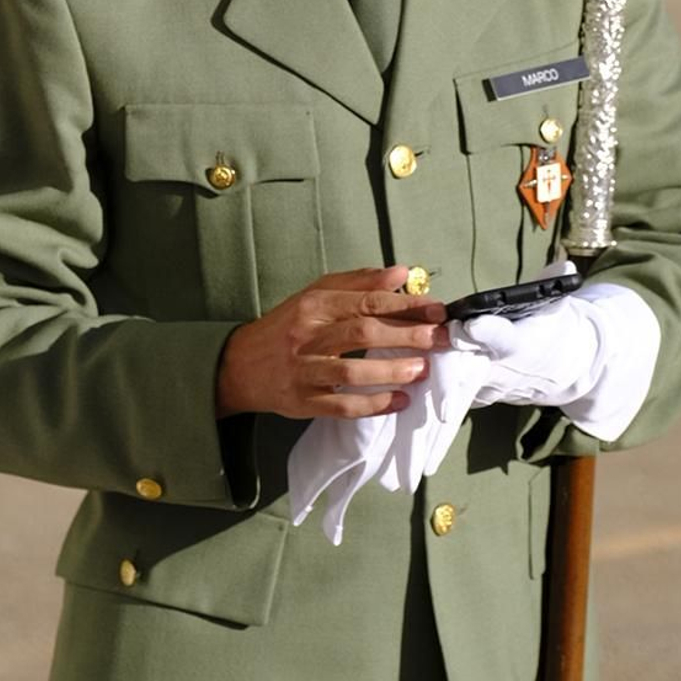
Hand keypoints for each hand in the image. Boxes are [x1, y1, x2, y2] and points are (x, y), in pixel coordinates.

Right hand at [217, 267, 446, 422]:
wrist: (241, 365)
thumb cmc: (287, 326)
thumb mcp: (316, 295)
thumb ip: (360, 283)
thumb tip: (402, 274)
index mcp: (314, 304)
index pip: (367, 301)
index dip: (406, 305)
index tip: (437, 310)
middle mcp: (307, 335)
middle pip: (363, 332)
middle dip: (408, 335)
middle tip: (440, 339)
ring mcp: (304, 370)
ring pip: (352, 370)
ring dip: (392, 370)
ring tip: (422, 369)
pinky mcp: (303, 401)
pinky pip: (343, 405)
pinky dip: (374, 404)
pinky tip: (400, 401)